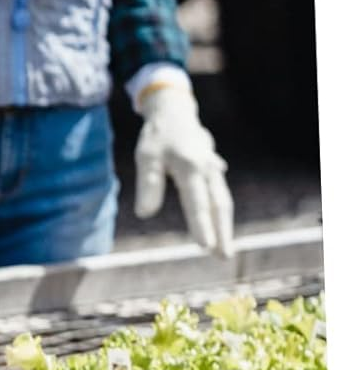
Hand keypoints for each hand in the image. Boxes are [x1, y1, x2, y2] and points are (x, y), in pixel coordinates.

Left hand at [134, 81, 233, 256]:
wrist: (175, 111)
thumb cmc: (157, 136)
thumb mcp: (146, 157)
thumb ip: (148, 185)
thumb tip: (145, 214)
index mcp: (191, 167)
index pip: (197, 202)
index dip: (201, 225)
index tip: (205, 246)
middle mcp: (208, 170)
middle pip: (219, 206)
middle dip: (222, 233)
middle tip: (224, 257)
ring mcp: (214, 170)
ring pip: (223, 201)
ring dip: (225, 226)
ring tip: (225, 250)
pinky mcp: (213, 171)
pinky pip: (220, 195)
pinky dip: (221, 213)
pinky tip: (222, 226)